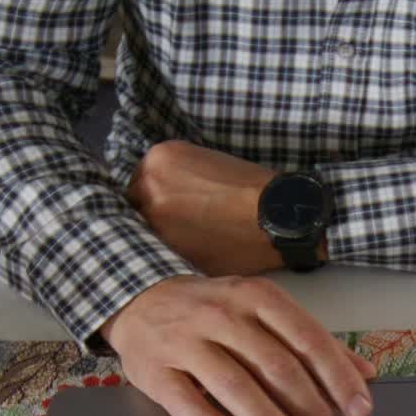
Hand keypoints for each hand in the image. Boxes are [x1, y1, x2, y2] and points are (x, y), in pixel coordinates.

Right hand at [99, 274, 375, 415]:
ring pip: (233, 384)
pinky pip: (186, 401)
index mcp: (256, 297)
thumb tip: (365, 372)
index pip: (307, 338)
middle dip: (308, 406)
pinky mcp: (154, 369)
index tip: (359, 408)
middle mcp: (221, 315)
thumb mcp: (262, 312)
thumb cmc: (212, 311)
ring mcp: (185, 341)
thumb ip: (313, 341)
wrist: (139, 300)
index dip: (336, 376)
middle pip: (274, 364)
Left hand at [126, 140, 282, 274]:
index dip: (156, 199)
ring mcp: (156, 219)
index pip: (141, 183)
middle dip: (155, 218)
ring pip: (147, 234)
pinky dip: (175, 257)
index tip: (170, 208)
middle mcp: (149, 184)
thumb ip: (178, 178)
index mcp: (159, 158)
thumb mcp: (208, 163)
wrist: (278, 215)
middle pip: (137, 207)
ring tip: (192, 242)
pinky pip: (163, 255)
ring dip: (163, 239)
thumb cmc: (252, 190)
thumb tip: (167, 200)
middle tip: (181, 227)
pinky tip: (198, 253)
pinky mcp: (170, 249)